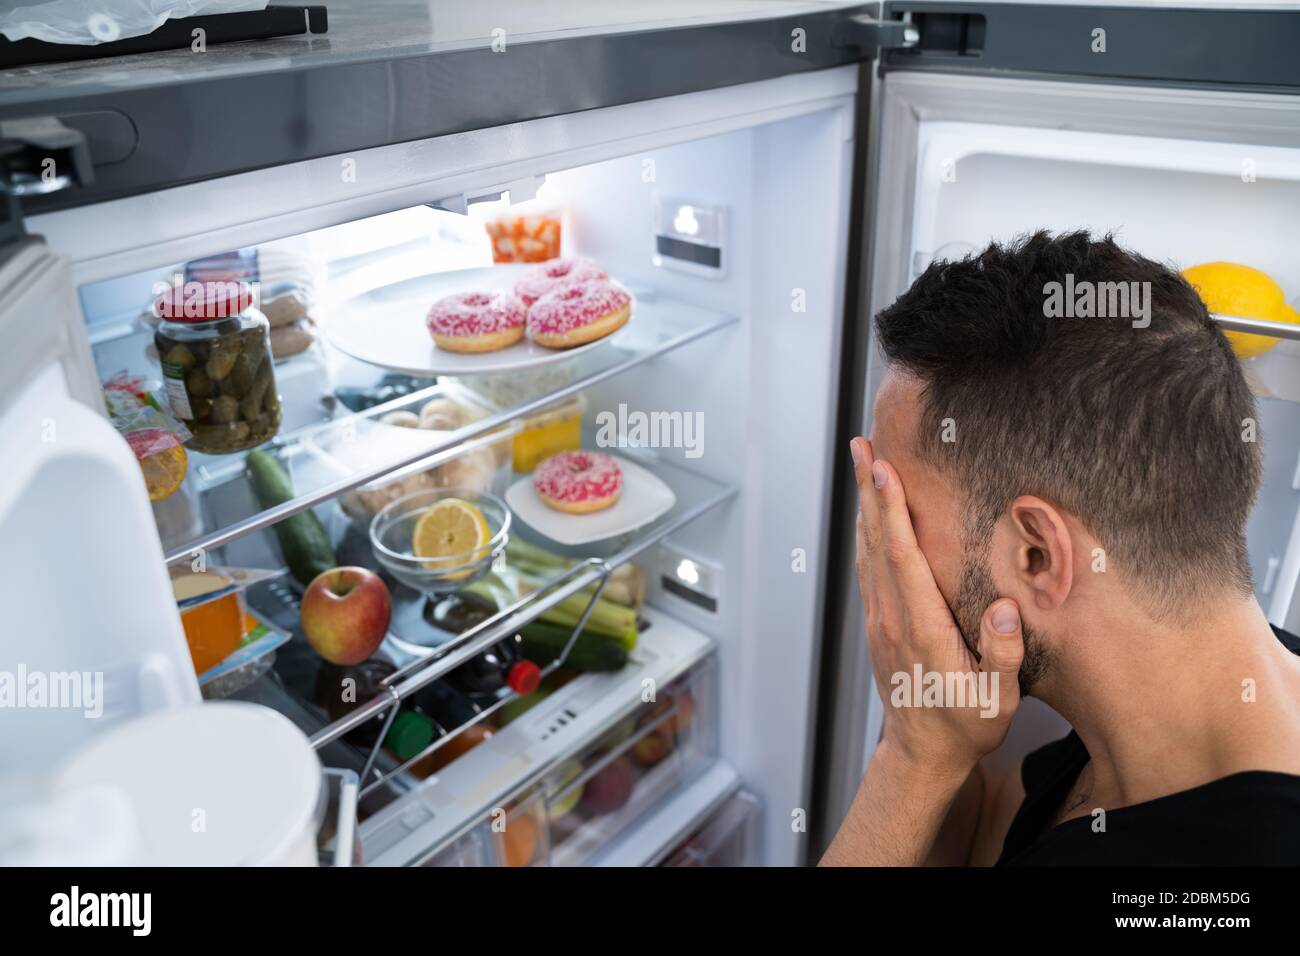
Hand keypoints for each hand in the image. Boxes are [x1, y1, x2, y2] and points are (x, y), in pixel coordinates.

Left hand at [851, 437, 1023, 779]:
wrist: (920, 755)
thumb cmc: (963, 726)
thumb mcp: (997, 701)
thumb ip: (1002, 654)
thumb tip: (1004, 607)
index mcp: (922, 628)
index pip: (903, 558)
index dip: (893, 512)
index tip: (886, 472)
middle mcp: (892, 617)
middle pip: (877, 541)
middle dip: (870, 490)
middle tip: (862, 445)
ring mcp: (879, 619)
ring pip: (868, 550)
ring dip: (865, 505)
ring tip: (863, 464)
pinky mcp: (878, 622)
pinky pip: (868, 567)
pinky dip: (867, 532)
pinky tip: (869, 514)